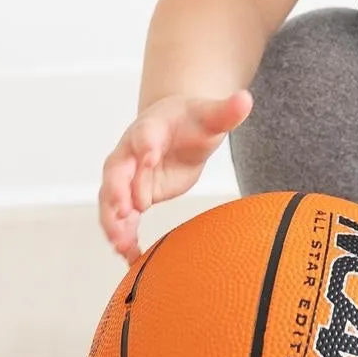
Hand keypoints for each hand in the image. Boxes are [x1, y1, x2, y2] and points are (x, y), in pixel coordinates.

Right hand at [97, 90, 253, 263]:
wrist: (176, 129)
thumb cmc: (192, 120)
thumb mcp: (210, 116)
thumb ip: (226, 111)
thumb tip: (247, 99)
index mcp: (150, 127)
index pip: (144, 135)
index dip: (146, 146)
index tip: (149, 157)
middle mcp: (130, 152)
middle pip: (116, 171)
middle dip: (117, 190)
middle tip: (124, 211)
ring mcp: (127, 177)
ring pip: (111, 199)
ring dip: (113, 220)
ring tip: (120, 243)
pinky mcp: (133, 197)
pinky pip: (122, 219)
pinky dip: (124, 237)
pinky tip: (130, 257)